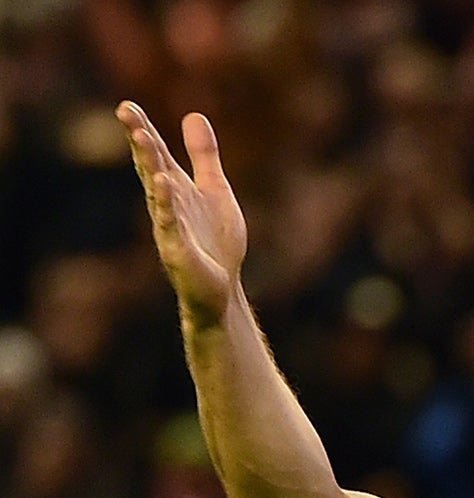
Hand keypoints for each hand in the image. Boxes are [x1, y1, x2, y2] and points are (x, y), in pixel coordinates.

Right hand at [118, 102, 246, 325]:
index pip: (156, 154)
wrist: (221, 289)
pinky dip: (166, 203)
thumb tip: (194, 115)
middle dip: (140, 139)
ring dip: (149, 163)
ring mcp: (169, 226)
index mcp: (175, 187)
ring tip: (142, 136)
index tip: (127, 105)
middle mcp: (166, 203)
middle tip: (126, 111)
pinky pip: (170, 223)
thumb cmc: (215, 241)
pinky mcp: (177, 249)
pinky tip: (163, 182)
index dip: (143, 129)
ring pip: (156, 190)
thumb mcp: (214, 190)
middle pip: (151, 166)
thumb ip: (204, 156)